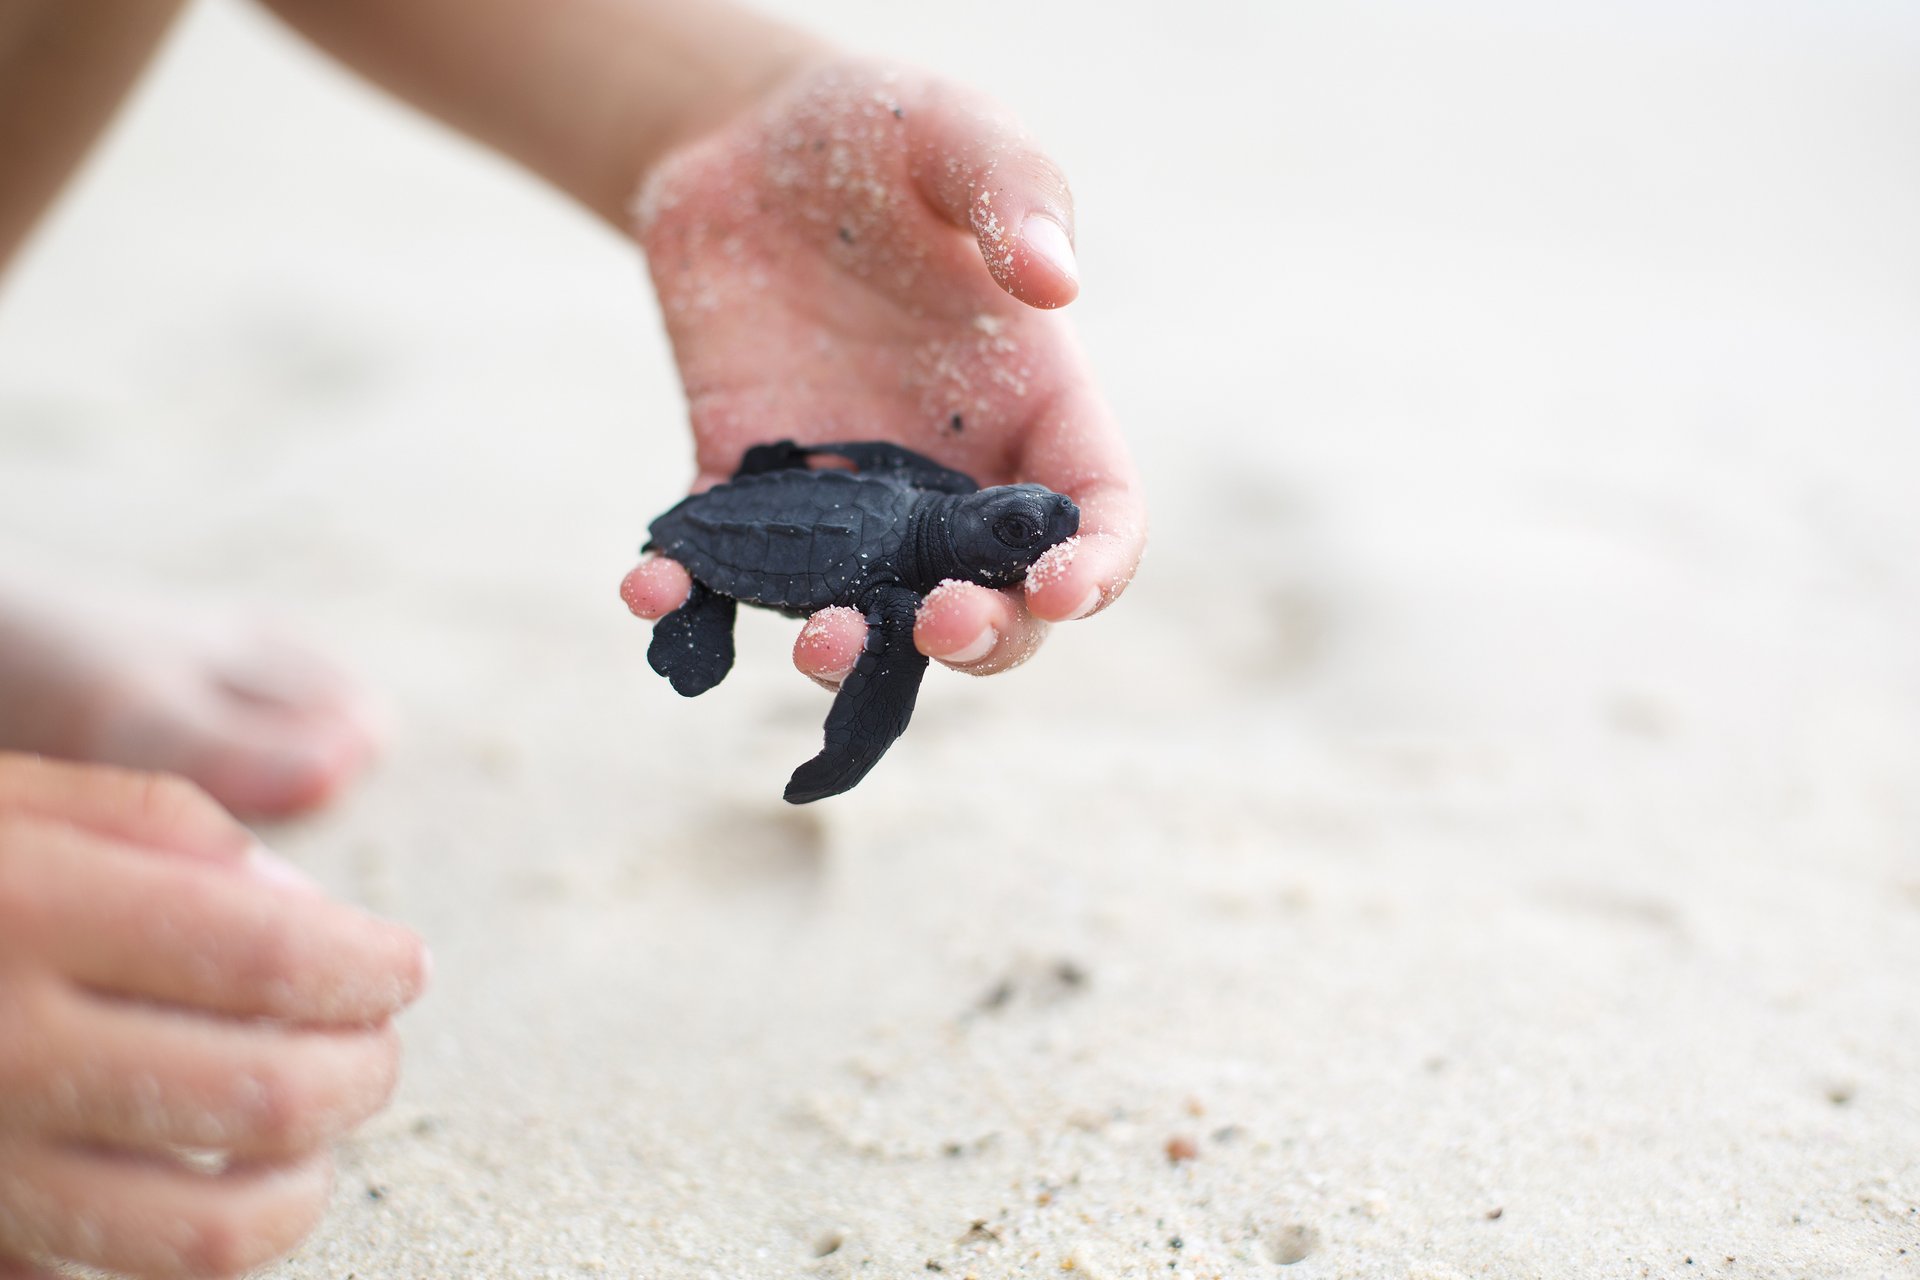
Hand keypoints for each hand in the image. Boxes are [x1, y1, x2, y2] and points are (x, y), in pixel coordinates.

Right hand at [0, 754, 429, 1278]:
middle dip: (360, 1074)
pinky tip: (213, 1195)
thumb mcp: (17, 804)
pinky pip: (104, 1278)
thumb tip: (314, 914)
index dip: (367, 967)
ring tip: (316, 1143)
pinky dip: (193, 1251)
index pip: (266, 952)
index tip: (406, 966)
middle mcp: (0, 1043)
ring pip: (202, 1229)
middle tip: (377, 1050)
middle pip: (260, 1093)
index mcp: (28, 907)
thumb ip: (172, 836)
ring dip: (299, 1188)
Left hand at [619, 59, 1143, 687]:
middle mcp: (951, 473)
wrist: (743, 140)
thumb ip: (1015, 193)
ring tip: (818, 639)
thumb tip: (1054, 279)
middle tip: (938, 624)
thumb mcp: (956, 136)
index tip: (1059, 587)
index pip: (1097, 515)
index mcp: (1036, 406)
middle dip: (982, 637)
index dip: (1093, 567)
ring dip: (849, 648)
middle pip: (996, 600)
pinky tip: (653, 587)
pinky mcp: (746, 484)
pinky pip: (724, 567)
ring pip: (868, 611)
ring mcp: (849, 494)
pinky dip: (689, 595)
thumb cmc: (881, 133)